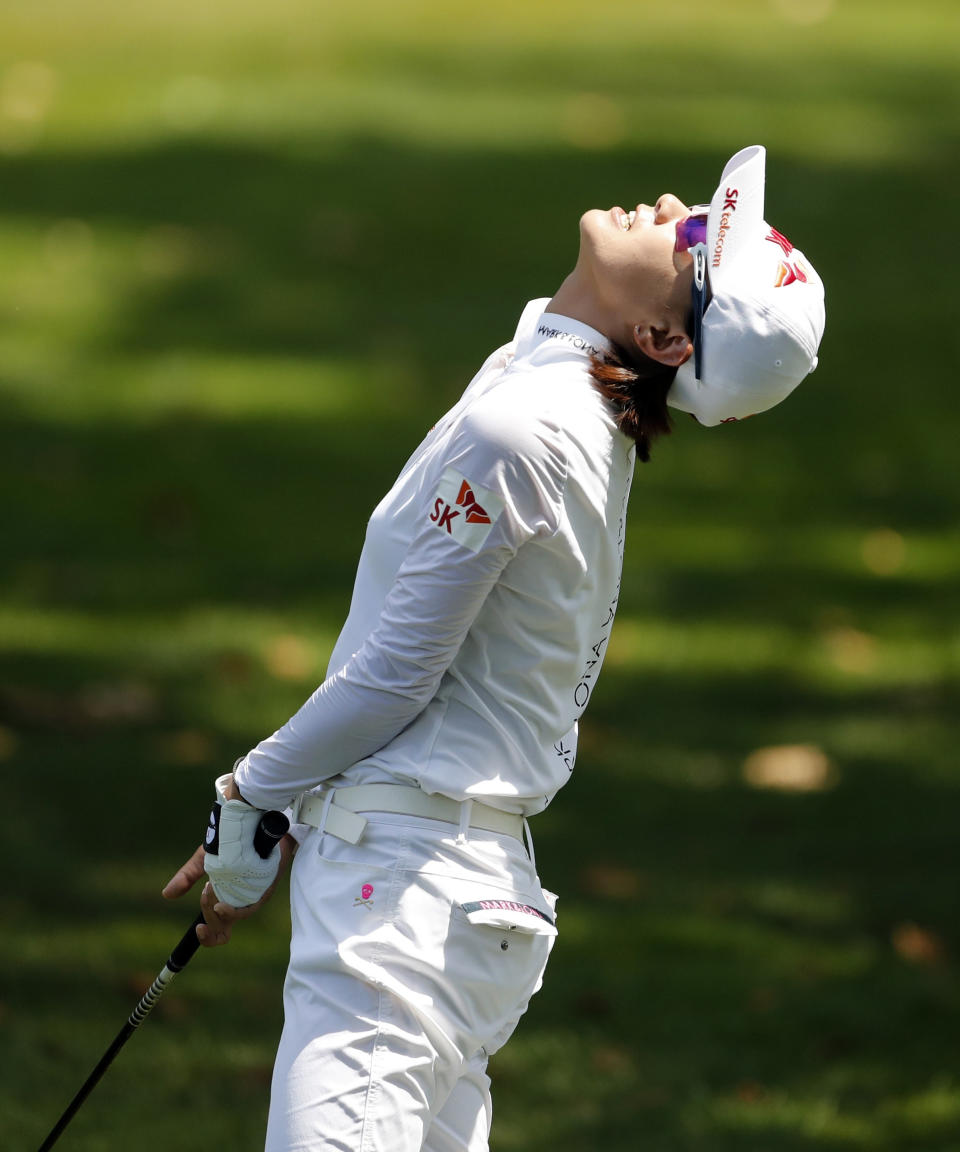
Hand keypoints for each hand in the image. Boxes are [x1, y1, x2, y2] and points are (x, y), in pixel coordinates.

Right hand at [162, 836, 294, 948]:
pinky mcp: (266, 888)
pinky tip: (223, 897)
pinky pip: (250, 906)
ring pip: (235, 917)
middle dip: (209, 914)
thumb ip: (187, 876)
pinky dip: (235, 906)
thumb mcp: (205, 859)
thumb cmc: (231, 842)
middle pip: (223, 927)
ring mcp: (255, 897)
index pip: (219, 932)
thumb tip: (167, 894)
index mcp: (227, 901)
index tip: (198, 929)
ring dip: (219, 908)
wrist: (254, 823)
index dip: (208, 938)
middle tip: (205, 890)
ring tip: (210, 888)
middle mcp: (242, 903)